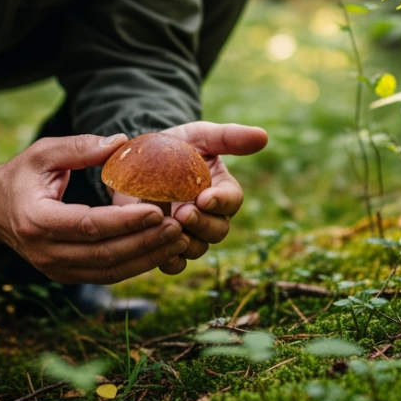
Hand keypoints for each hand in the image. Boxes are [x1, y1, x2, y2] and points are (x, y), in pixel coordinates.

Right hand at [0, 134, 188, 284]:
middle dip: (145, 243)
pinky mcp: (66, 275)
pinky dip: (135, 265)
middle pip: (104, 254)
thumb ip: (80, 147)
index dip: (125, 221)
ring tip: (178, 240)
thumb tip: (121, 142)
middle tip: (178, 227)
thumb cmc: (20, 177)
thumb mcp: (43, 153)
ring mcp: (55, 269)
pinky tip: (160, 250)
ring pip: (109, 270)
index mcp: (36, 220)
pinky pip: (106, 274)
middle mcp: (45, 253)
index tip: (157, 209)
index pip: (88, 225)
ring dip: (146, 258)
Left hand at [112, 122, 267, 273]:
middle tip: (183, 213)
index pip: (232, 200)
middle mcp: (210, 216)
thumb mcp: (199, 136)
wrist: (137, 162)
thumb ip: (228, 137)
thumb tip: (263, 136)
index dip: (221, 201)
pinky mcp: (166, 246)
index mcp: (222, 190)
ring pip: (197, 248)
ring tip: (168, 228)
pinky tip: (159, 249)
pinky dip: (170, 261)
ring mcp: (189, 233)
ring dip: (186, 242)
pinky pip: (174, 264)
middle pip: (218, 230)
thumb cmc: (174, 146)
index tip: (205, 197)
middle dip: (202, 223)